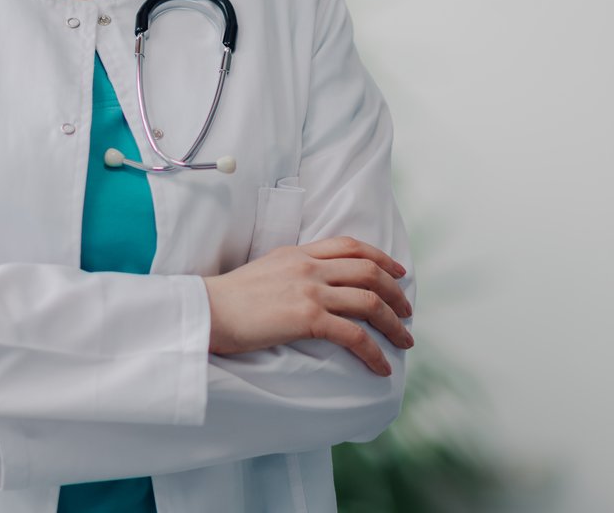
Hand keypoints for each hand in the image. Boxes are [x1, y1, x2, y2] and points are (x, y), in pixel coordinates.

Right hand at [202, 236, 413, 375]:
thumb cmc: (228, 299)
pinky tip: (381, 368)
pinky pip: (354, 335)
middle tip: (407, 312)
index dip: (381, 258)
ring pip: (369, 301)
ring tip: (404, 341)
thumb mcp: (265, 271)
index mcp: (298, 253)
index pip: (350, 246)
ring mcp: (309, 290)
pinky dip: (374, 353)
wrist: (206, 311)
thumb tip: (314, 287)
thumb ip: (292, 272)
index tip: (398, 272)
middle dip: (396, 293)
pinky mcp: (306, 317)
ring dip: (394, 324)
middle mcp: (308, 266)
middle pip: (369, 272)